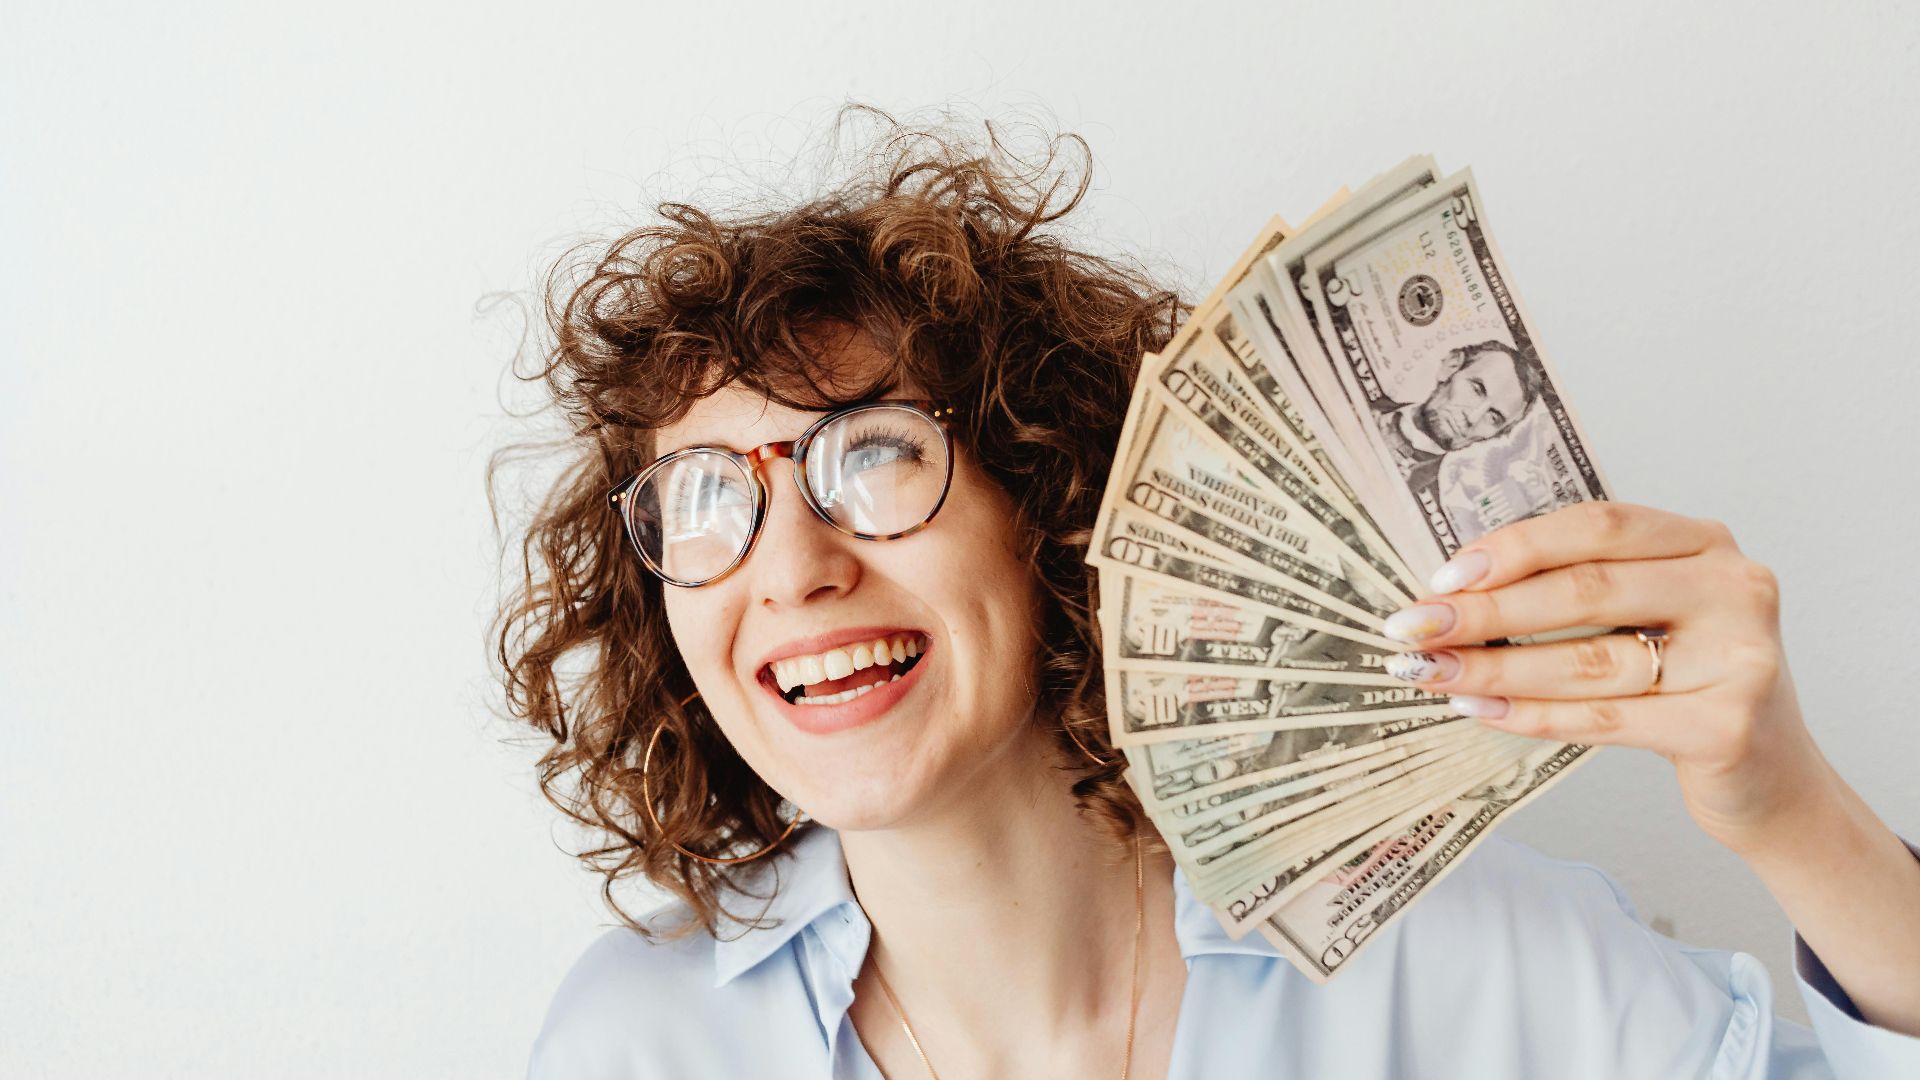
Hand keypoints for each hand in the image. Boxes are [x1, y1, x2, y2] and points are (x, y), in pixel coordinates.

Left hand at [1379, 501, 1831, 857]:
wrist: (1771, 779)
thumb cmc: (1689, 685)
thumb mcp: (1651, 618)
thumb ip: (1582, 587)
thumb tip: (1458, 587)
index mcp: (1706, 545)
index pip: (1598, 526)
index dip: (1515, 546)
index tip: (1442, 575)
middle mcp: (1733, 589)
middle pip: (1586, 590)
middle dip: (1486, 610)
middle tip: (1414, 627)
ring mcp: (1737, 658)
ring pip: (1588, 659)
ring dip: (1494, 667)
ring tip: (1431, 672)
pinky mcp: (1724, 726)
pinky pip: (1605, 718)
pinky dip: (1533, 715)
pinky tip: (1480, 709)